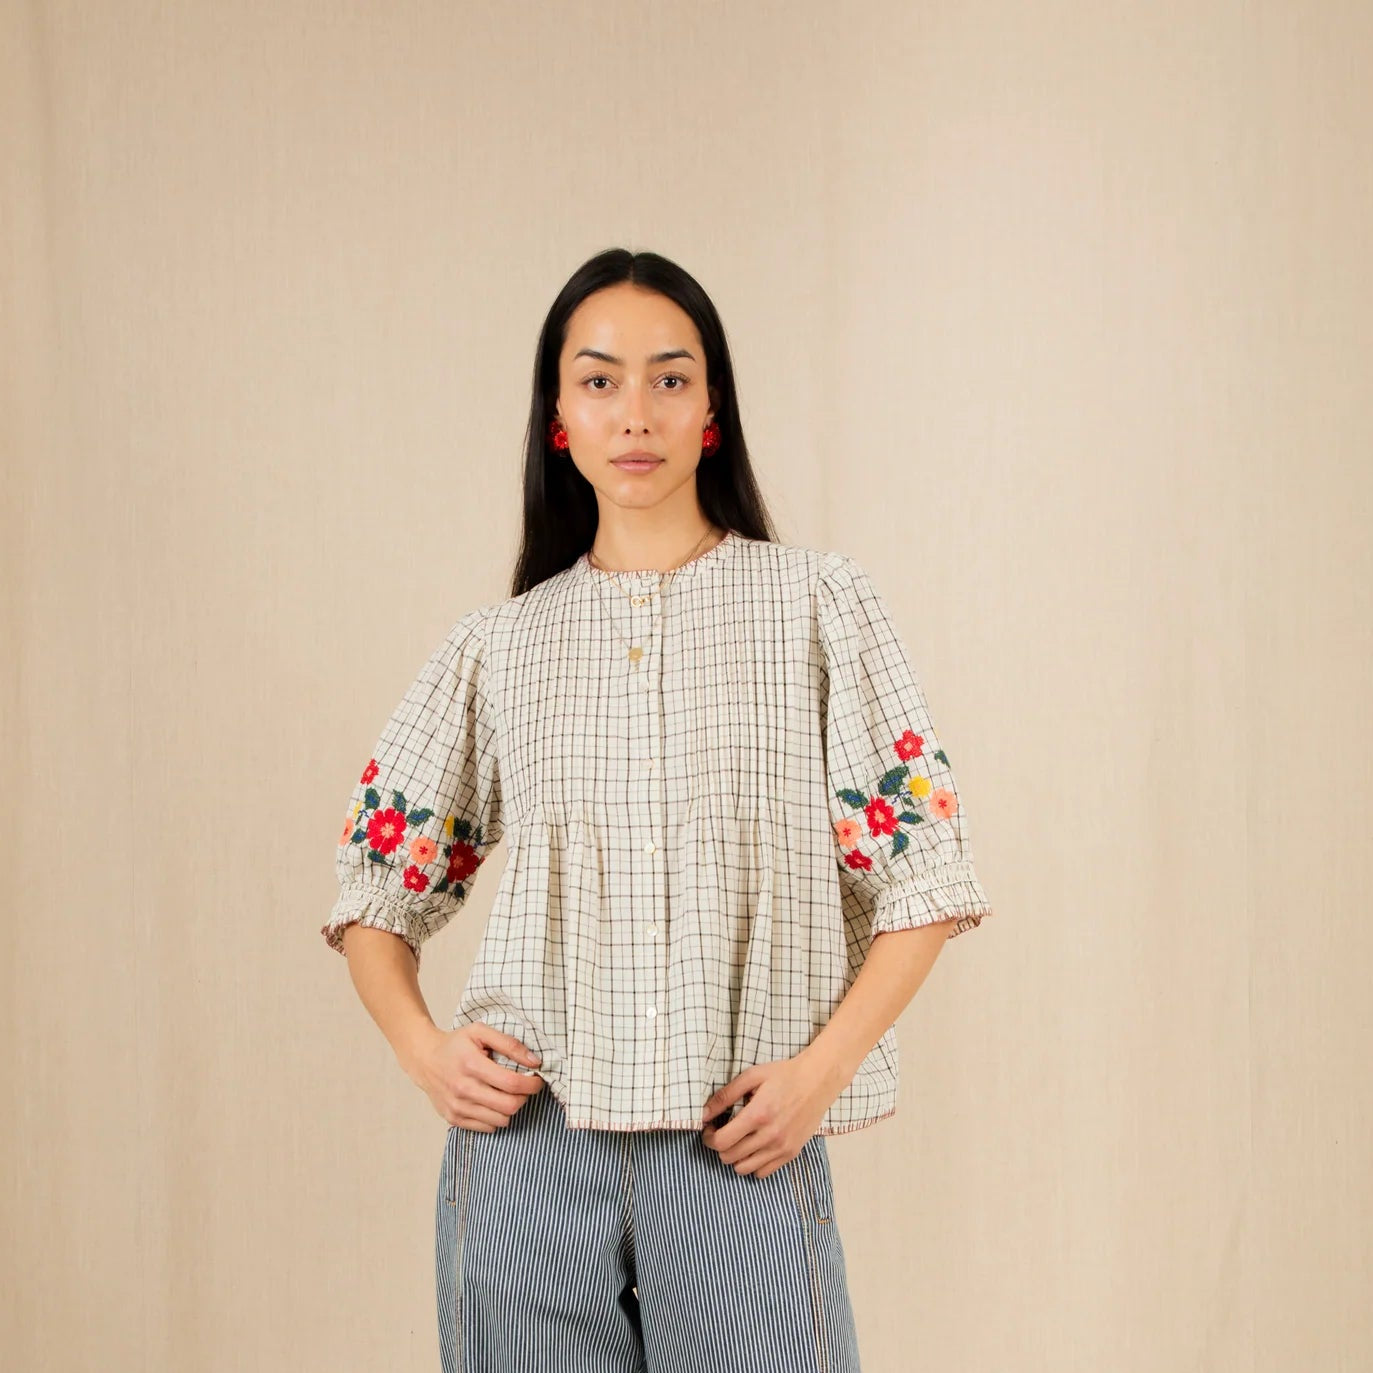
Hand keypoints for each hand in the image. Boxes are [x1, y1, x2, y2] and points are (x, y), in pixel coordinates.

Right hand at [403, 1022, 544, 1129]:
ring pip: (501, 1121)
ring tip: (507, 1094)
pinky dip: (496, 1118)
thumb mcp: (480, 1032)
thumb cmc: (455, 1044)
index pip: (512, 1083)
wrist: (424, 1059)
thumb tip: (535, 1061)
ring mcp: (457, 1107)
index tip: (537, 1079)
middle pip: (509, 1106)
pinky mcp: (453, 1119)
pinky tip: (492, 1102)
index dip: (532, 1084)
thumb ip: (509, 1044)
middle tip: (525, 1087)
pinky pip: (487, 1128)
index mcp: (472, 1065)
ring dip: (511, 1109)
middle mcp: (463, 1089)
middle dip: (525, 1098)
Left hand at [699, 1044, 850, 1177]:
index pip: (722, 1141)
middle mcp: (770, 1136)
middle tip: (721, 1132)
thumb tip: (703, 1113)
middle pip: (729, 1157)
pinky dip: (753, 1164)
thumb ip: (725, 1096)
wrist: (818, 1080)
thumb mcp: (752, 1076)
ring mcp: (782, 1147)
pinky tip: (753, 1147)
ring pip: (744, 1169)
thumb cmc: (784, 1075)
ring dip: (734, 1157)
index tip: (710, 1129)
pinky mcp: (791, 1153)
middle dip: (719, 1146)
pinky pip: (763, 1172)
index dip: (709, 1138)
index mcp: (758, 1115)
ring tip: (737, 1140)